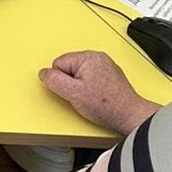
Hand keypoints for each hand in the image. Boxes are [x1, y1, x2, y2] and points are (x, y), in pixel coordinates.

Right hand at [39, 50, 160, 135]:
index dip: (60, 81)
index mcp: (88, 57)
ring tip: (91, 98)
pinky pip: (90, 80)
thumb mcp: (73, 94)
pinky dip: (91, 89)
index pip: (58, 63)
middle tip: (82, 96)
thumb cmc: (107, 105)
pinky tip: (97, 98)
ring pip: (79, 75)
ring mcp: (104, 66)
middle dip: (70, 84)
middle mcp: (97, 57)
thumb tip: (44, 73)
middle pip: (68, 68)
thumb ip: (54, 81)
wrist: (128, 115)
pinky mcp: (109, 76)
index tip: (71, 91)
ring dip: (80, 87)